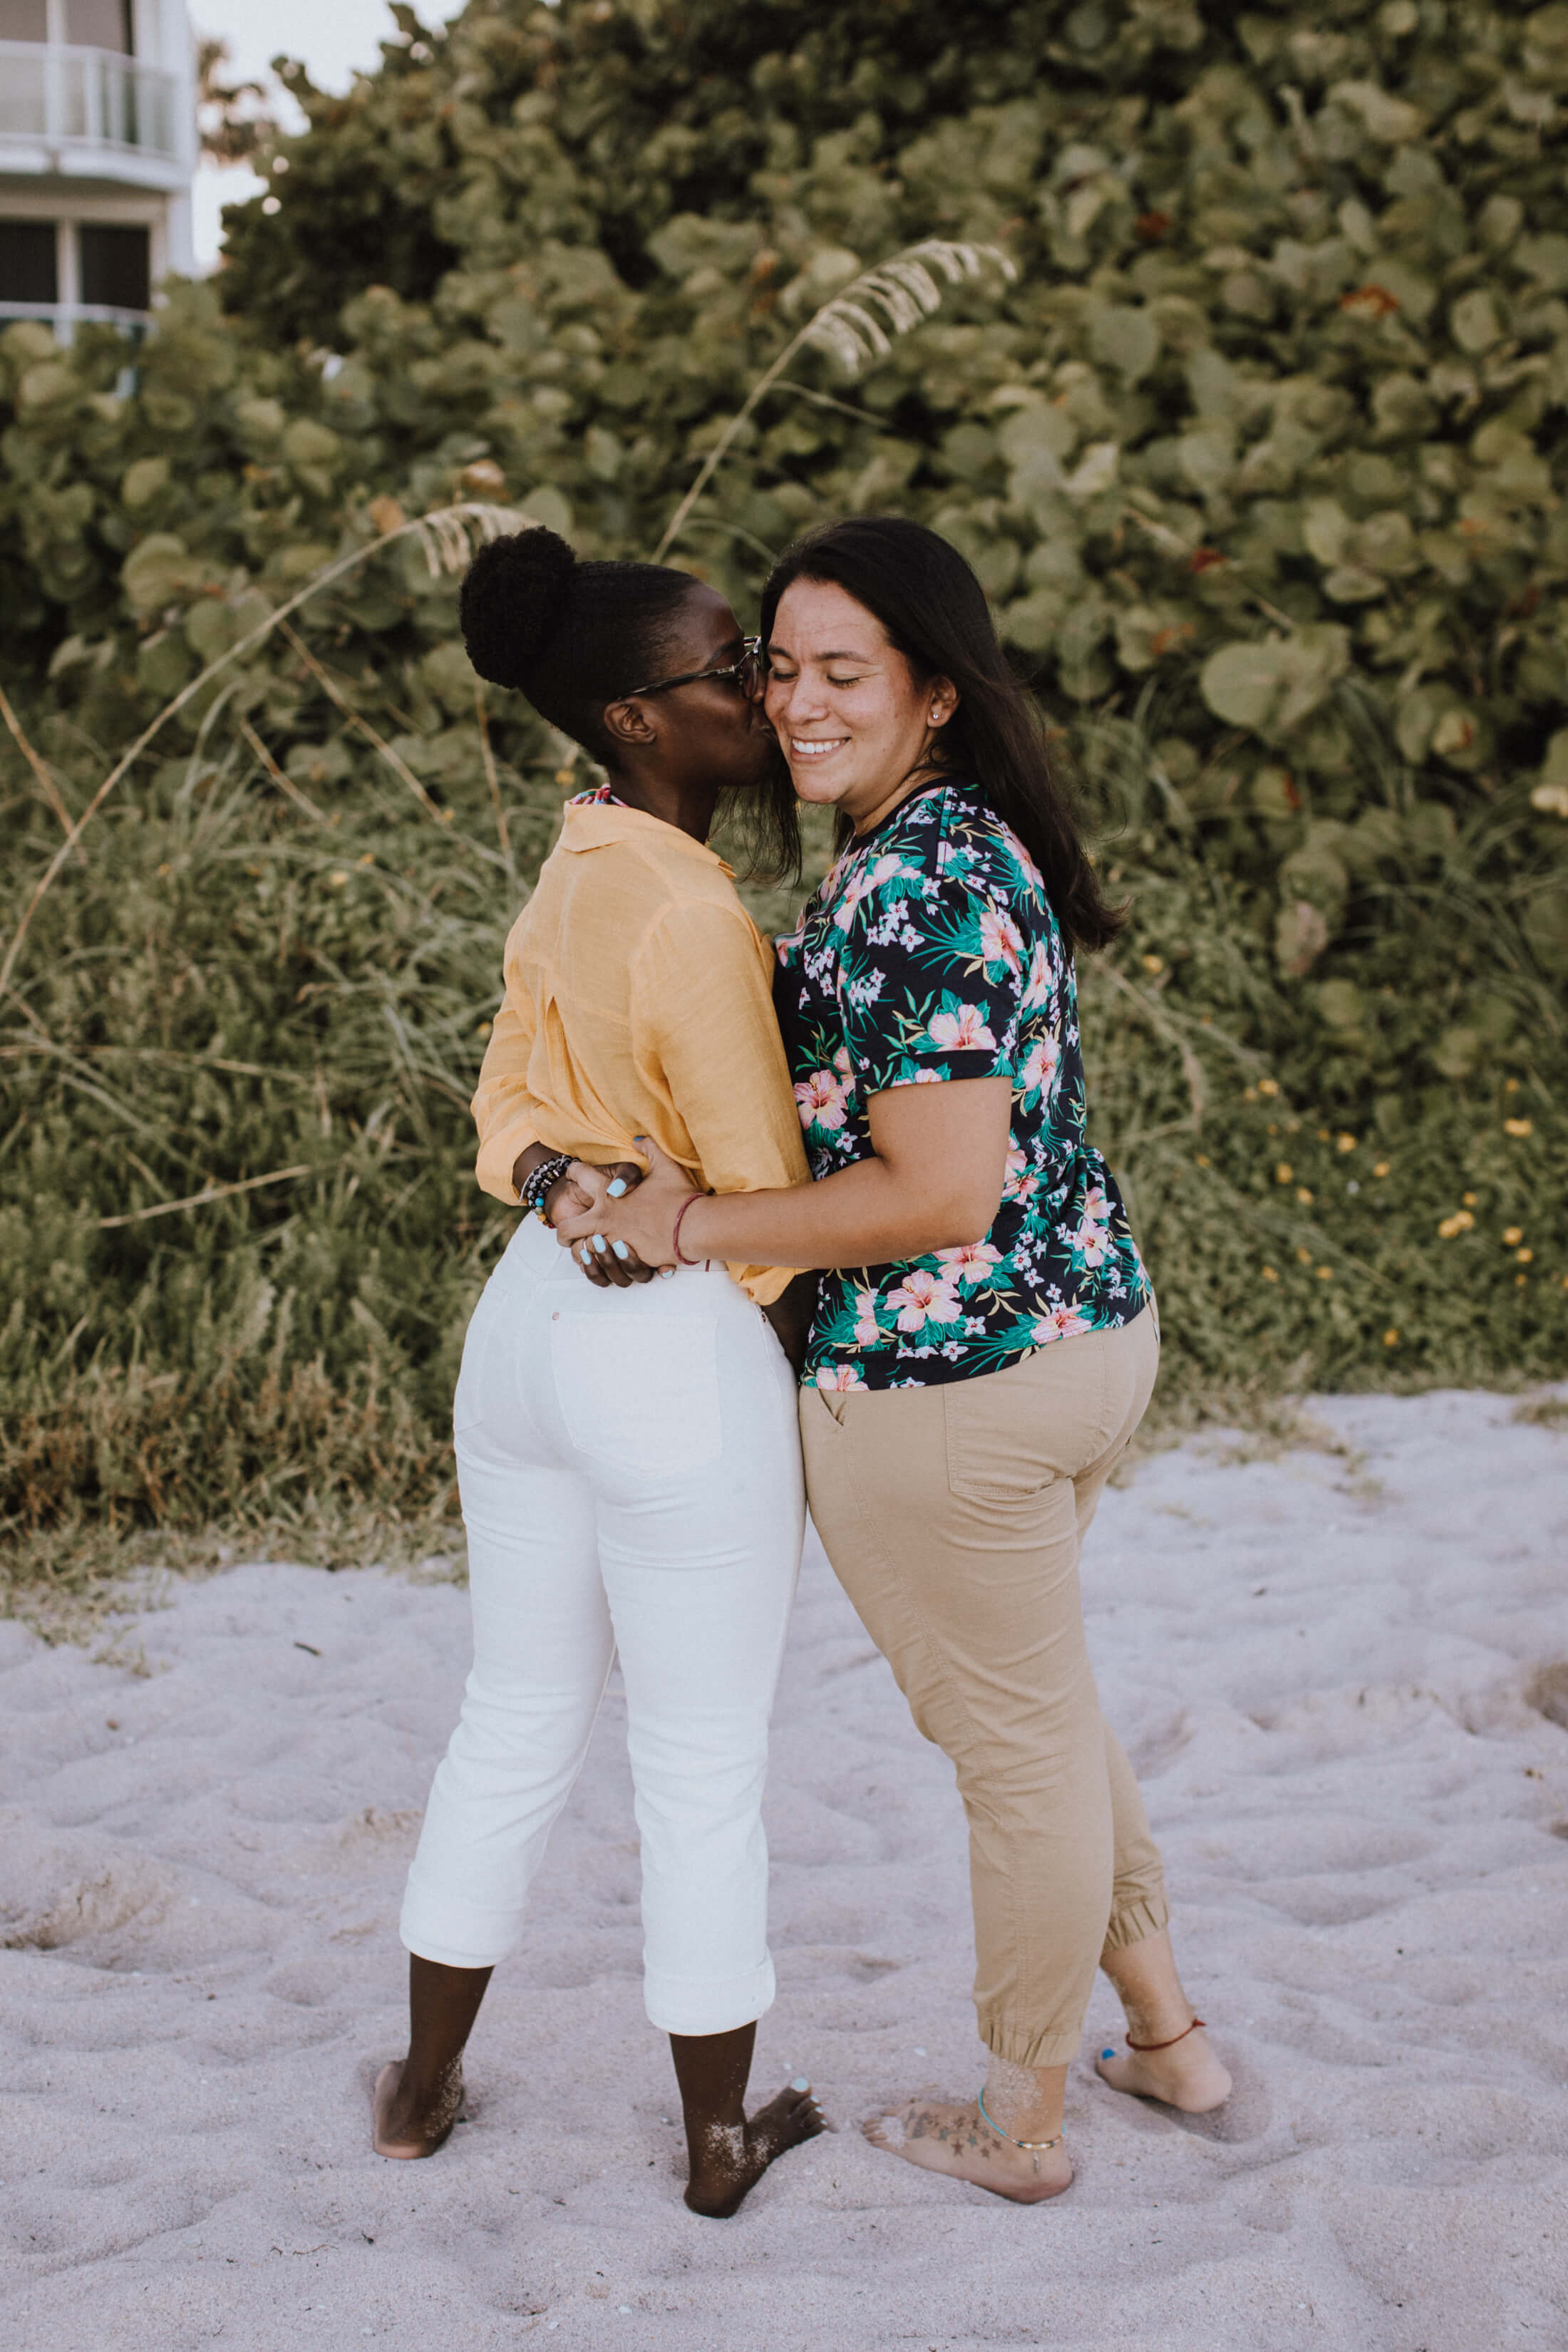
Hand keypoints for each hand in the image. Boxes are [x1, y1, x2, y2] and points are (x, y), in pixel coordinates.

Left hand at [553, 1135, 699, 1269]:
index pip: (579, 1175)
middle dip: (563, 1230)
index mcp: (608, 1192)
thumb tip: (638, 1138)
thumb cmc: (678, 1196)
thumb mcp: (664, 1165)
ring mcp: (612, 1240)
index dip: (574, 1171)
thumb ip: (649, 1148)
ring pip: (581, 1251)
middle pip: (567, 1227)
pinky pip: (602, 1267)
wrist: (693, 1227)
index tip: (573, 1174)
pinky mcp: (624, 1259)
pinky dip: (601, 1264)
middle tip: (568, 1230)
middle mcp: (604, 1217)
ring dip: (581, 1250)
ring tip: (586, 1250)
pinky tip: (606, 1260)